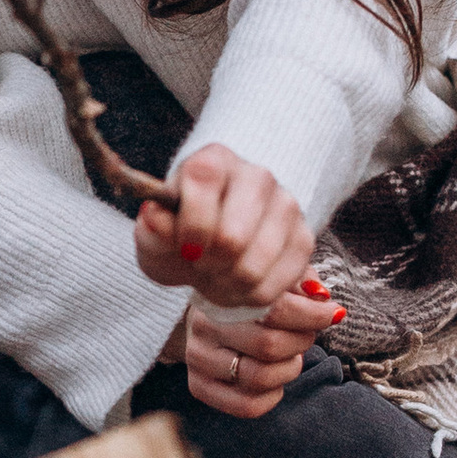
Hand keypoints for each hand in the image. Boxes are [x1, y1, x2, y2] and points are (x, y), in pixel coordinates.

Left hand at [134, 143, 316, 312]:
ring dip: (226, 286)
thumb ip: (152, 228)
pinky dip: (248, 297)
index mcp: (214, 160)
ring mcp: (286, 206)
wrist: (213, 242)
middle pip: (232, 237)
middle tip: (199, 265)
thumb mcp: (155, 232)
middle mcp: (257, 176)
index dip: (190, 226)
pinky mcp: (304, 240)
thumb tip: (156, 218)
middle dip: (207, 264)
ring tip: (215, 278)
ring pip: (253, 268)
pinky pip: (274, 286)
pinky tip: (236, 285)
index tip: (184, 249)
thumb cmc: (180, 233)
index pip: (203, 181)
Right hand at [176, 280, 335, 420]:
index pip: (276, 309)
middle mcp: (203, 326)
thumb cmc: (250, 297)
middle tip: (307, 333)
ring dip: (289, 368)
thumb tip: (322, 298)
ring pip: (260, 378)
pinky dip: (273, 395)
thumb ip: (300, 283)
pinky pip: (247, 405)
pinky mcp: (199, 387)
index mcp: (223, 292)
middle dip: (302, 341)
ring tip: (290, 355)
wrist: (210, 317)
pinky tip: (275, 380)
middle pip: (269, 346)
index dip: (313, 315)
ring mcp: (198, 360)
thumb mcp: (274, 280)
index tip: (332, 313)